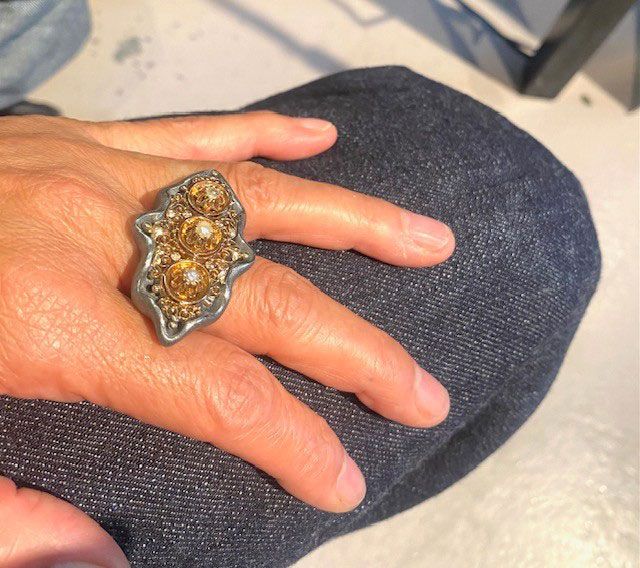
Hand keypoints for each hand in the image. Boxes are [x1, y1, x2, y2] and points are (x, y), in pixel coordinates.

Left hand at [0, 112, 453, 513]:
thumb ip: (7, 518)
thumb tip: (101, 553)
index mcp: (50, 322)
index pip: (218, 392)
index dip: (295, 442)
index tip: (344, 479)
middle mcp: (95, 237)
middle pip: (265, 298)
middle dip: (355, 352)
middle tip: (422, 393)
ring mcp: (97, 173)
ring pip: (253, 195)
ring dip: (351, 222)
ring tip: (427, 240)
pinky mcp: (82, 139)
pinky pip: (193, 130)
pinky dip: (264, 132)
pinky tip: (319, 138)